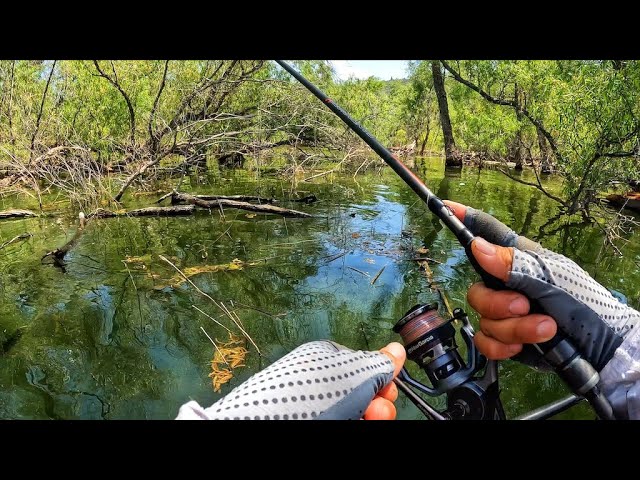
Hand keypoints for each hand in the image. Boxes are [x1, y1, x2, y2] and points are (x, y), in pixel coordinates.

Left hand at [176, 340, 405, 419]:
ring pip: (359, 412)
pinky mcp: (318, 422)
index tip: (390, 389)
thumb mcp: (352, 371)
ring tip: (369, 419)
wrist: (271, 423)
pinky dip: (358, 422)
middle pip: (365, 392)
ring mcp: (320, 407)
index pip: (365, 366)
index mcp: (326, 359)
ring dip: (373, 416)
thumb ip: (378, 362)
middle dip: (379, 401)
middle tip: (377, 410)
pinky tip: (359, 423)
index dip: (381, 378)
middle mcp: (323, 382)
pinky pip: (349, 420)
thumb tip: (397, 350)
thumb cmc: (310, 392)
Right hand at [443, 200, 639, 418]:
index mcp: (517, 260)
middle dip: (499, 303)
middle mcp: (505, 284)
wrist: (599, 349)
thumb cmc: (582, 303)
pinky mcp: (504, 338)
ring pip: (483, 319)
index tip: (445, 205)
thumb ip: (513, 264)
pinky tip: (523, 345)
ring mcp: (503, 312)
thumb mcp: (552, 278)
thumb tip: (476, 246)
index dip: (464, 218)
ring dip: (514, 329)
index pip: (486, 233)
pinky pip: (485, 341)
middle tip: (525, 306)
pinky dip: (504, 346)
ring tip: (545, 329)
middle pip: (476, 289)